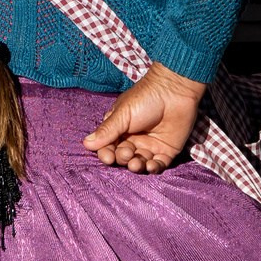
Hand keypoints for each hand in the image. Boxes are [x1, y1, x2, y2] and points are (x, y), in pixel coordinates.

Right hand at [84, 63, 205, 173]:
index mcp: (120, 130)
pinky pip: (158, 165)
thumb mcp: (122, 114)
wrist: (174, 91)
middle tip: (127, 154)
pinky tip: (151, 166)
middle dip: (123, 159)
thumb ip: (107, 131)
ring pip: (139, 163)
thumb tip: (86, 144)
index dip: (107, 154)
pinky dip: (153, 168)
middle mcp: (134, 139)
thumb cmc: (146, 98)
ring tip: (137, 164)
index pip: (109, 147)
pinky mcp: (167, 149)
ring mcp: (151, 145)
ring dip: (136, 167)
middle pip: (123, 157)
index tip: (108, 157)